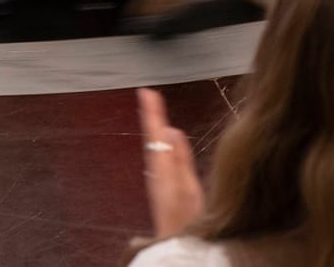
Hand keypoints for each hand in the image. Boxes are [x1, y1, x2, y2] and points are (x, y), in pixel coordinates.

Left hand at [136, 89, 202, 239]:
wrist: (178, 242)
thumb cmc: (186, 218)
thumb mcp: (187, 188)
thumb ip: (179, 159)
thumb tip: (171, 130)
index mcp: (162, 168)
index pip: (155, 134)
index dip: (152, 113)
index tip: (146, 92)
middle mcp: (157, 170)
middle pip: (153, 137)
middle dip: (151, 115)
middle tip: (147, 94)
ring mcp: (158, 178)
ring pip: (154, 145)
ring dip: (154, 126)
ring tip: (152, 108)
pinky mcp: (162, 184)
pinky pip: (158, 155)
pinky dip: (158, 141)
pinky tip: (161, 139)